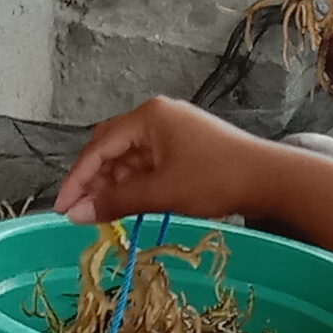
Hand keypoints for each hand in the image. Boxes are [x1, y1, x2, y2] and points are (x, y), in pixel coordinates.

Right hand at [54, 97, 270, 229]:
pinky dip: (136, 185)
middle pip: (111, 149)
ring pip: (129, 159)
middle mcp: (157, 117)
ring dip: (116, 186)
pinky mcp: (185, 147)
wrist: (270, 179)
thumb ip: (115, 202)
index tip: (62, 208)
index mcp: (148, 116)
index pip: (98, 147)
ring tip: (106, 216)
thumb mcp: (161, 193)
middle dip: (94, 182)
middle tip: (82, 214)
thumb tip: (76, 214)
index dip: (77, 179)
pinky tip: (132, 206)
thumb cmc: (216, 179)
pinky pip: (149, 165)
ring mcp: (173, 131)